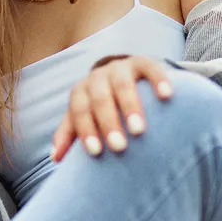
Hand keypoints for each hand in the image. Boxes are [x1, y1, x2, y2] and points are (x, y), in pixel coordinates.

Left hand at [50, 55, 173, 161]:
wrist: (122, 75)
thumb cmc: (100, 106)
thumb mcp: (84, 116)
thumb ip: (69, 134)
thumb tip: (55, 159)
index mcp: (81, 91)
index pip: (78, 110)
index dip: (85, 130)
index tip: (96, 152)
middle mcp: (97, 77)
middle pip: (99, 98)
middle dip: (107, 123)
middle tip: (119, 147)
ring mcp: (120, 67)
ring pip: (122, 84)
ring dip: (129, 107)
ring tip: (139, 130)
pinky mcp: (143, 62)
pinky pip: (151, 68)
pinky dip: (158, 81)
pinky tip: (166, 96)